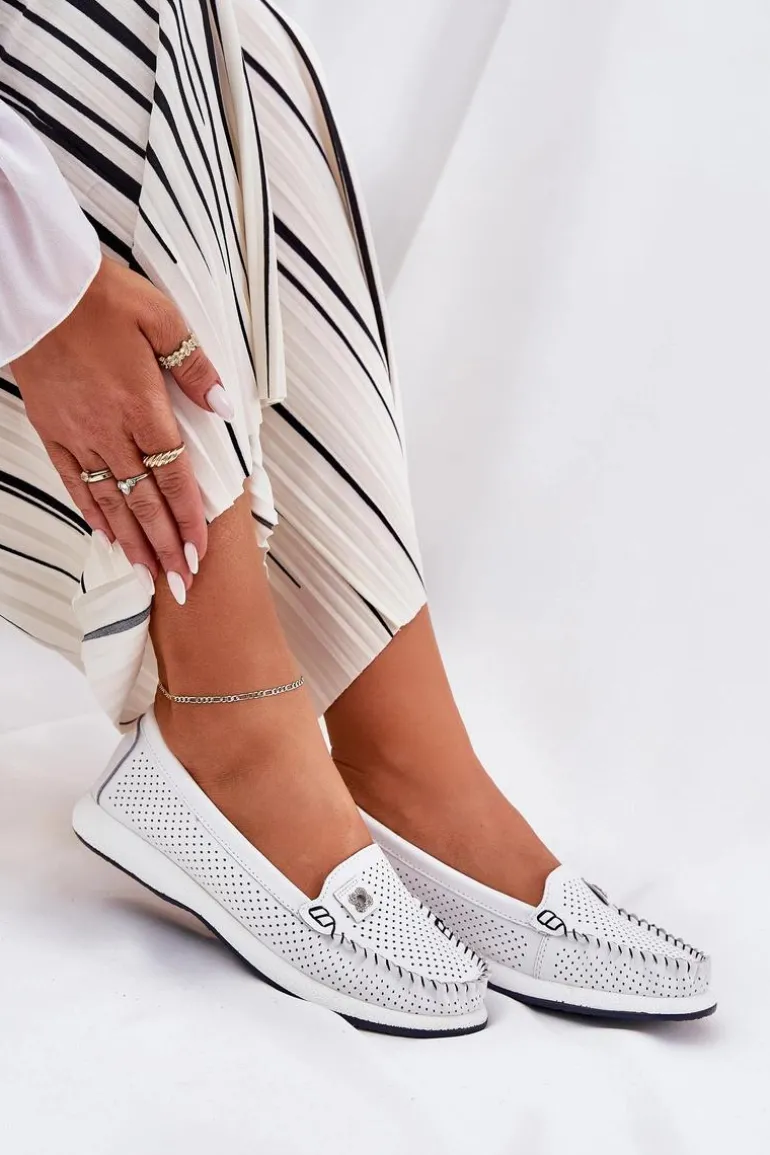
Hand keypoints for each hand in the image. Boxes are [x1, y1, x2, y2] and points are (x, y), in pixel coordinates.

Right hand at [11, 256, 232, 602]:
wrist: (37, 288)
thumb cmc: (100, 298)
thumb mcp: (161, 319)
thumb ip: (196, 368)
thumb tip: (225, 407)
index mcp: (143, 407)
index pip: (173, 479)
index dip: (189, 521)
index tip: (201, 555)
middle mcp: (110, 431)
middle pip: (144, 503)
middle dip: (166, 548)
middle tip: (181, 586)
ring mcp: (79, 436)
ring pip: (111, 502)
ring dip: (134, 543)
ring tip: (150, 575)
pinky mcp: (53, 433)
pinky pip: (75, 483)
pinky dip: (94, 514)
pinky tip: (109, 537)